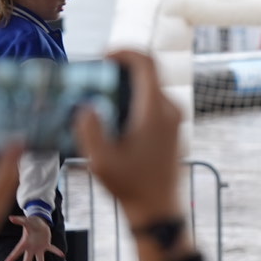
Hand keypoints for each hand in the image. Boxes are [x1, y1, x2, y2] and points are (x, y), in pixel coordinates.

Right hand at [4, 214, 63, 260]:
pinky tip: (62, 254)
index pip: (17, 251)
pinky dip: (56, 251)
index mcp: (25, 243)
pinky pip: (52, 249)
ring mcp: (39, 247)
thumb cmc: (30, 222)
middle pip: (27, 260)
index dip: (12, 257)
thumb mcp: (26, 221)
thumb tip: (11, 218)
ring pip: (40, 260)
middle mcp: (31, 248)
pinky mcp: (46, 245)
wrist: (38, 222)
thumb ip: (19, 220)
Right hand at [74, 51, 182, 227]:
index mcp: (155, 110)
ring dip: (126, 85)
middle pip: (148, 71)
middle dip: (120, 68)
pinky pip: (153, 102)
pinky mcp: (172, 129)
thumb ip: (90, 128)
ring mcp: (174, 119)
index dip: (124, 50)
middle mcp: (170, 109)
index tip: (102, 56)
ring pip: (150, 87)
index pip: (146, 61)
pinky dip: (134, 99)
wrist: (158, 209)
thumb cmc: (130, 186)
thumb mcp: (100, 160)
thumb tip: (86, 106)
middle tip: (95, 76)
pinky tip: (113, 117)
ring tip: (99, 98)